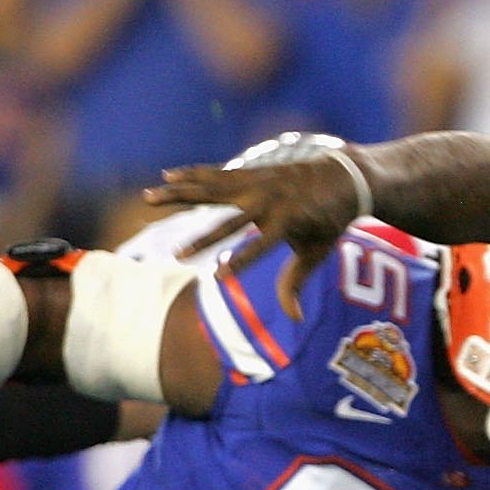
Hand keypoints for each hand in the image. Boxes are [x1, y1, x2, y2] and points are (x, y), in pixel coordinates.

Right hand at [147, 146, 363, 311]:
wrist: (340, 176)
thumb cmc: (328, 222)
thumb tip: (296, 318)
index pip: (260, 247)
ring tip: (149, 196)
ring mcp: (257, 182)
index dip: (240, 263)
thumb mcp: (318, 252)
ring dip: (179, 194)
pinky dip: (192, 176)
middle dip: (201, 240)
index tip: (217, 279)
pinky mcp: (250, 171)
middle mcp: (268, 200)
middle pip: (227, 220)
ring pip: (210, 189)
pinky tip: (167, 177)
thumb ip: (298, 281)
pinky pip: (215, 175)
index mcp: (288, 221)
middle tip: (176, 256)